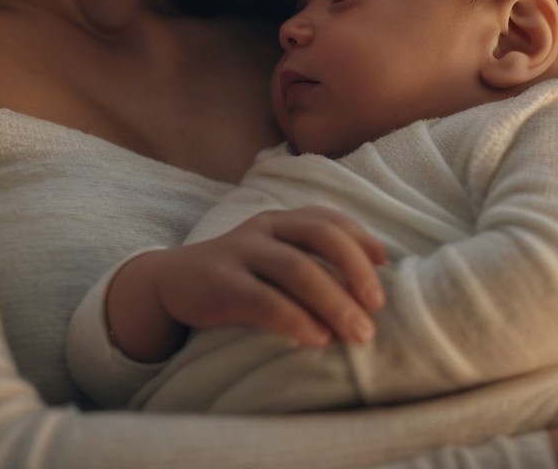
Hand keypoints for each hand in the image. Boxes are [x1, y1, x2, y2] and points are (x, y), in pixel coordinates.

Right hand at [107, 206, 386, 362]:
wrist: (171, 283)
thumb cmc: (238, 275)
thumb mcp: (272, 258)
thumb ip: (309, 262)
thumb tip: (366, 291)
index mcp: (281, 219)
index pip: (329, 219)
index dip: (361, 238)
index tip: (386, 264)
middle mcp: (264, 227)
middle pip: (319, 236)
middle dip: (354, 269)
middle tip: (377, 305)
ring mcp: (240, 251)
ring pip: (296, 268)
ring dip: (334, 301)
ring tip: (358, 333)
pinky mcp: (220, 282)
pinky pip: (264, 299)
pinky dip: (295, 319)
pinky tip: (316, 339)